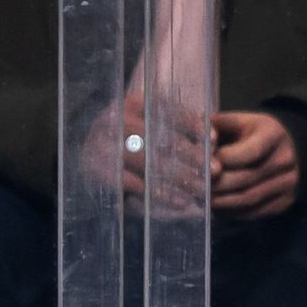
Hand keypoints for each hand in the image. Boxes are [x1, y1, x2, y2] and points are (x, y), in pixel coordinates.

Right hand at [82, 86, 207, 199]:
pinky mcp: (96, 169)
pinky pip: (134, 184)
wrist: (91, 164)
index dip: (192, 124)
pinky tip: (180, 202)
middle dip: (192, 155)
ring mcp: (103, 143)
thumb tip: (213, 136)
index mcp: (131, 104)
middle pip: (160, 137)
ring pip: (149, 162)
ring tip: (202, 190)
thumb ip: (181, 129)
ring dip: (180, 178)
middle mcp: (115, 119)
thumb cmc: (132, 145)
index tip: (215, 140)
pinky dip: (160, 195)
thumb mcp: (153, 130)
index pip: (165, 109)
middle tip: (215, 171)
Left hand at [212, 110, 302, 218]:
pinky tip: (220, 208)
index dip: (225, 159)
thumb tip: (204, 139)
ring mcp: (287, 184)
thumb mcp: (238, 121)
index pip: (250, 151)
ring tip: (205, 200)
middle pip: (247, 178)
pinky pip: (256, 212)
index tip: (207, 164)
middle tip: (197, 187)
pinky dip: (234, 212)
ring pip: (250, 199)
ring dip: (224, 202)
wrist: (290, 149)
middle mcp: (284, 160)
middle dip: (219, 184)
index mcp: (272, 134)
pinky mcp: (285, 202)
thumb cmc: (254, 133)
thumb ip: (216, 126)